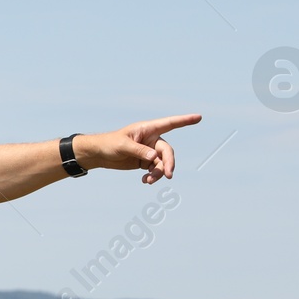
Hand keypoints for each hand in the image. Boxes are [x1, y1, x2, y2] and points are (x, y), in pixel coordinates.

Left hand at [78, 114, 201, 183]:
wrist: (100, 154)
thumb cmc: (110, 144)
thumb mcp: (123, 146)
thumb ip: (139, 150)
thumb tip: (154, 157)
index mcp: (148, 129)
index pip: (169, 123)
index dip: (184, 120)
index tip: (198, 117)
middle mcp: (152, 139)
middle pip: (167, 151)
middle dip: (169, 163)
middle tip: (168, 175)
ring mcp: (150, 151)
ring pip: (162, 163)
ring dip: (158, 173)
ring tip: (149, 181)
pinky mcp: (146, 161)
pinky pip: (155, 170)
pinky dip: (152, 176)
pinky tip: (145, 181)